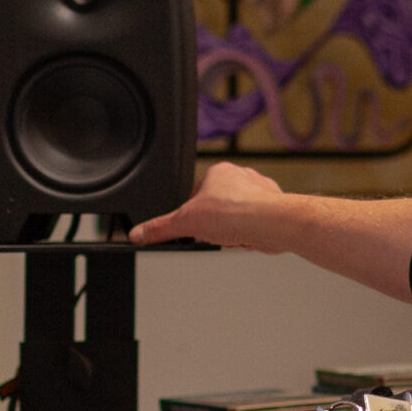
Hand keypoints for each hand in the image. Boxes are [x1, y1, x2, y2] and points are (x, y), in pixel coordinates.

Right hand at [129, 162, 292, 251]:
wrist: (271, 222)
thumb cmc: (236, 212)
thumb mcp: (187, 222)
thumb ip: (160, 228)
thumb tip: (139, 233)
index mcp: (218, 172)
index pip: (196, 194)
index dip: (193, 215)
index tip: (194, 229)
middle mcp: (241, 177)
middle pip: (217, 206)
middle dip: (215, 224)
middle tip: (215, 235)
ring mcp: (259, 191)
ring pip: (237, 216)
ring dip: (233, 230)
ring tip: (234, 237)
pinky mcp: (272, 208)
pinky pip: (254, 224)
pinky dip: (250, 234)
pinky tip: (248, 239)